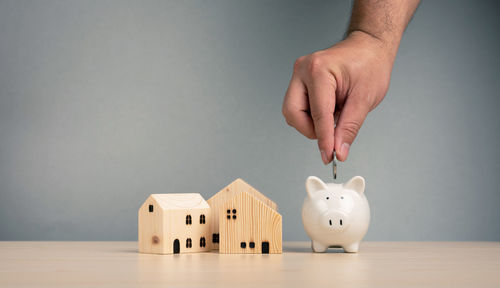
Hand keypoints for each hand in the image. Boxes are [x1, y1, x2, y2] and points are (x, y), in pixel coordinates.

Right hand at [282, 31, 395, 163]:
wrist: (369, 48)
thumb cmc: (370, 64)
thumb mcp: (365, 99)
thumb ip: (349, 127)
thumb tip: (338, 151)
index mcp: (318, 70)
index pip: (318, 113)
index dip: (324, 138)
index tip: (329, 156)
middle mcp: (302, 70)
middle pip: (293, 113)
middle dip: (311, 129)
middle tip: (331, 135)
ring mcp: (299, 75)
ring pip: (293, 112)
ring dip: (312, 123)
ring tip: (336, 114)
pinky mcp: (300, 82)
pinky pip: (298, 107)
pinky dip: (312, 116)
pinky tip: (330, 109)